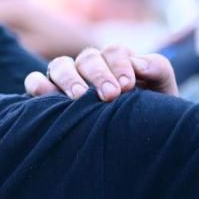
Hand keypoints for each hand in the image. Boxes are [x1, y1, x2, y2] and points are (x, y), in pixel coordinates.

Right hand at [24, 45, 178, 101]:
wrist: (137, 146)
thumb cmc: (149, 115)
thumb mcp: (163, 92)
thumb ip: (158, 69)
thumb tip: (139, 62)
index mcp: (117, 62)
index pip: (114, 52)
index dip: (119, 64)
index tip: (128, 85)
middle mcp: (90, 67)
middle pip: (87, 57)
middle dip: (98, 74)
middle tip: (110, 95)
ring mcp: (67, 79)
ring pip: (60, 65)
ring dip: (69, 78)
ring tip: (79, 97)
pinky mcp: (46, 95)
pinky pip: (35, 82)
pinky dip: (39, 86)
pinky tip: (49, 98)